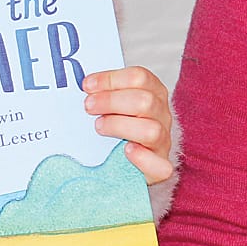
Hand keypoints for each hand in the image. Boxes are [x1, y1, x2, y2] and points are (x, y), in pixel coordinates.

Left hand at [83, 66, 172, 184]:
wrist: (129, 164)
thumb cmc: (119, 129)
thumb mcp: (115, 106)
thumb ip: (104, 95)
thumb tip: (83, 87)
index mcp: (153, 93)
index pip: (139, 77)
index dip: (111, 79)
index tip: (87, 85)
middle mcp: (161, 115)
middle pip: (145, 101)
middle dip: (111, 101)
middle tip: (88, 106)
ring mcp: (162, 141)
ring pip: (151, 130)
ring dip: (120, 126)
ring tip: (99, 127)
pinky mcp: (161, 168)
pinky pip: (160, 165)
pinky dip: (143, 158)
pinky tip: (126, 151)